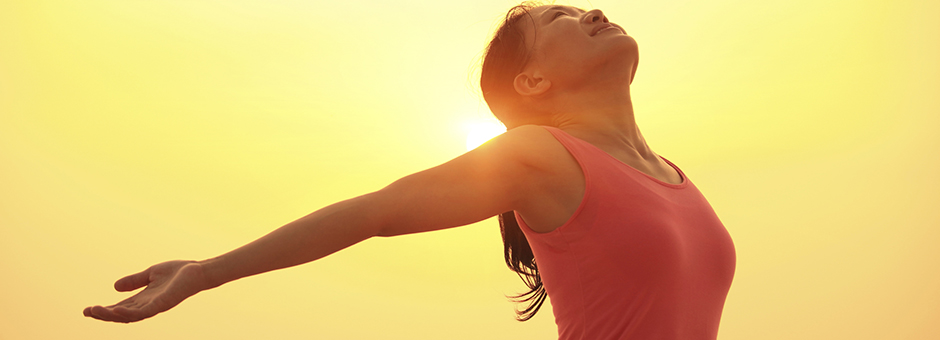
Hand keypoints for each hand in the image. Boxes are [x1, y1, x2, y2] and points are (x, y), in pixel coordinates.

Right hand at [84, 260, 208, 322]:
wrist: (197, 270)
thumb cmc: (178, 273)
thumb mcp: (151, 274)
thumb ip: (135, 281)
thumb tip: (114, 286)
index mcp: (144, 299)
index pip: (121, 308)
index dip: (105, 309)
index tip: (88, 309)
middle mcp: (148, 306)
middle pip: (122, 315)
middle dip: (104, 315)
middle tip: (87, 312)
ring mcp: (155, 306)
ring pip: (129, 316)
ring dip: (111, 315)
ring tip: (95, 311)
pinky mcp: (163, 304)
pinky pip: (143, 312)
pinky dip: (128, 313)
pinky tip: (116, 310)